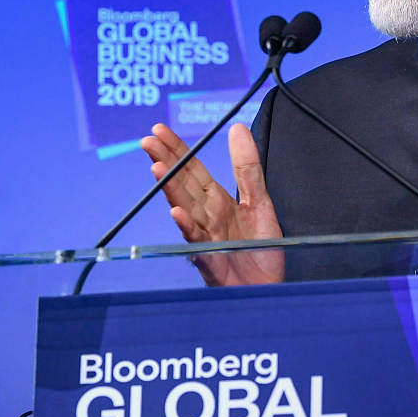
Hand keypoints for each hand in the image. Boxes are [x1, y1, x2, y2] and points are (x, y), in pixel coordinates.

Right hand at [139, 123, 283, 286]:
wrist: (270, 288)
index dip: (177, 150)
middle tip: (147, 141)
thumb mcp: (259, 201)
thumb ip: (247, 168)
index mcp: (217, 202)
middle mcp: (206, 218)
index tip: (159, 130)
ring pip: (185, 209)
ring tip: (157, 168)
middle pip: (182, 185)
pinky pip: (197, 243)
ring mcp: (206, 239)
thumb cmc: (261, 250)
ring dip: (170, 189)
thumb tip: (238, 128)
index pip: (192, 170)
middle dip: (165, 162)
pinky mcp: (212, 261)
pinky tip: (177, 213)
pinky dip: (187, 228)